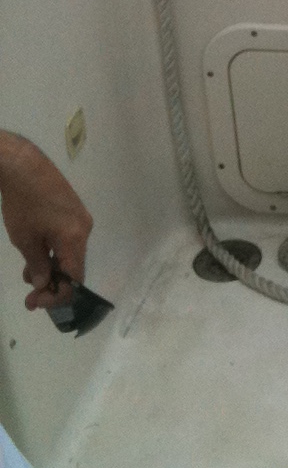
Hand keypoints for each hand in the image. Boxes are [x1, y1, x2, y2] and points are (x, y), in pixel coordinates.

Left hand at [0, 133, 92, 309]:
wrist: (24, 166)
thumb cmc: (23, 204)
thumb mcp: (25, 240)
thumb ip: (37, 266)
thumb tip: (45, 285)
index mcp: (75, 239)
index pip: (74, 279)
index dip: (57, 296)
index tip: (35, 301)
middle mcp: (84, 229)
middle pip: (73, 267)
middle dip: (52, 283)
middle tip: (28, 292)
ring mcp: (80, 218)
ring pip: (69, 253)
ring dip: (51, 267)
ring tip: (26, 270)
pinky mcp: (73, 210)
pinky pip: (68, 239)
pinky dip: (54, 251)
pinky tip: (36, 250)